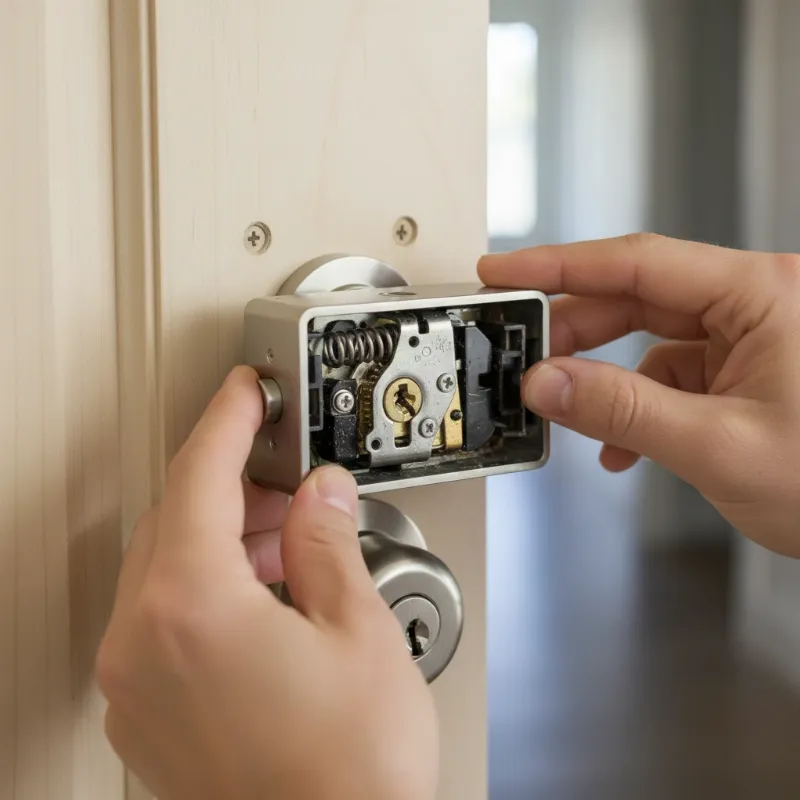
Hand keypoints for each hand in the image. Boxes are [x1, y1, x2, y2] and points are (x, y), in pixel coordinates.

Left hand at [96, 366, 437, 799]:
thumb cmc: (351, 775)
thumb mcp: (358, 629)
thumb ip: (330, 542)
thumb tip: (321, 492)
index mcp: (190, 607)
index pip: (199, 475)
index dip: (230, 419)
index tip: (248, 391)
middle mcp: (141, 645)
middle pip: (174, 517)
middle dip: (232, 481)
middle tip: (288, 472)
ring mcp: (135, 685)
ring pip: (164, 567)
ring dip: (222, 535)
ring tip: (289, 535)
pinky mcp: (148, 714)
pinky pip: (161, 618)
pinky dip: (206, 585)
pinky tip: (262, 590)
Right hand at [479, 233, 799, 555]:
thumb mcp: (720, 446)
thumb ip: (624, 410)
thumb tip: (550, 383)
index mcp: (762, 295)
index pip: (637, 261)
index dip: (559, 265)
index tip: (506, 273)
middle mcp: (756, 305)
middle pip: (637, 294)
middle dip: (575, 327)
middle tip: (525, 351)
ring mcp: (750, 339)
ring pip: (649, 337)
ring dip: (603, 375)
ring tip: (567, 407)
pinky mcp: (743, 372)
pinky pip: (670, 374)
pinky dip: (635, 404)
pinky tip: (619, 442)